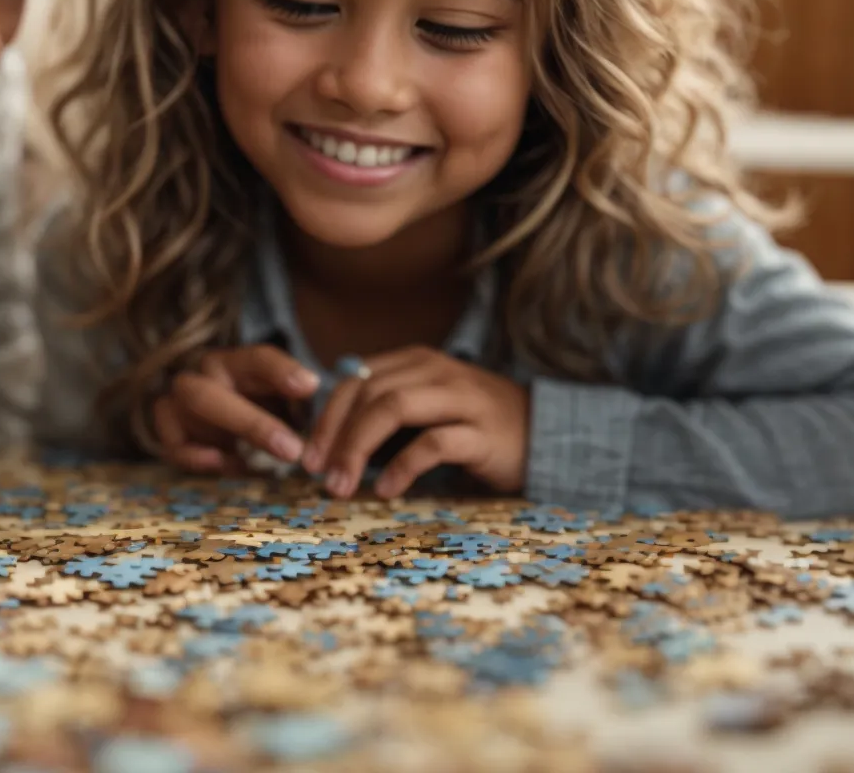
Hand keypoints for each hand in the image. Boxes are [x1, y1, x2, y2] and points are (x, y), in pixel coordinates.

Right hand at [145, 346, 322, 473]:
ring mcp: (178, 400)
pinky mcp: (168, 430)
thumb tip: (311, 391)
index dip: (281, 371)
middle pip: (216, 391)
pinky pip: (174, 444)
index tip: (311, 387)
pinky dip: (198, 457)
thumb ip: (295, 398)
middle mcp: (202, 374)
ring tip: (266, 463)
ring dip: (231, 435)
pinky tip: (228, 464)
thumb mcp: (280, 399)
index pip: (257, 358)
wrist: (214, 417)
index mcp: (234, 362)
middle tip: (292, 451)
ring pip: (195, 408)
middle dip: (253, 423)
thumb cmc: (255, 405)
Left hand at [299, 346, 528, 499]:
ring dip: (358, 448)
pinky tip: (387, 490)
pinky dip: (403, 466)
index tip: (307, 456)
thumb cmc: (473, 428)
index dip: (325, 416)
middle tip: (317, 475)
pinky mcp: (484, 433)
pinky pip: (433, 443)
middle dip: (334, 434)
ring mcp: (462, 399)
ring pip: (393, 408)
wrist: (546, 436)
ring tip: (341, 485)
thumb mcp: (424, 411)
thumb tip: (327, 445)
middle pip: (368, 392)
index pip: (354, 379)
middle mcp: (436, 371)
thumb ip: (383, 415)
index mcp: (415, 362)